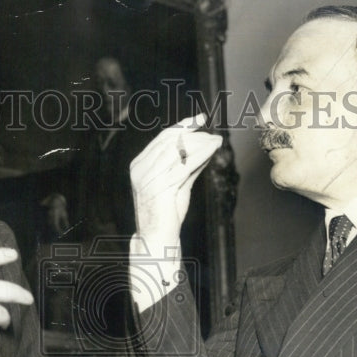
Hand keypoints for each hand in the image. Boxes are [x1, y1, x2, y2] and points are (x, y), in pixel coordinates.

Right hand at [129, 114, 222, 245]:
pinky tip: (212, 151)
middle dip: (195, 134)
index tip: (201, 118)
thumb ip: (189, 165)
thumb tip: (206, 146)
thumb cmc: (167, 213)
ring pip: (177, 150)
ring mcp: (148, 178)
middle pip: (170, 141)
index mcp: (139, 164)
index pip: (162, 138)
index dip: (183, 125)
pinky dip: (200, 155)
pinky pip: (184, 165)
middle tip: (214, 135)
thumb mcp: (178, 184)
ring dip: (200, 143)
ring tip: (217, 142)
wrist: (157, 238)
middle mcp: (140, 168)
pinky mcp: (160, 187)